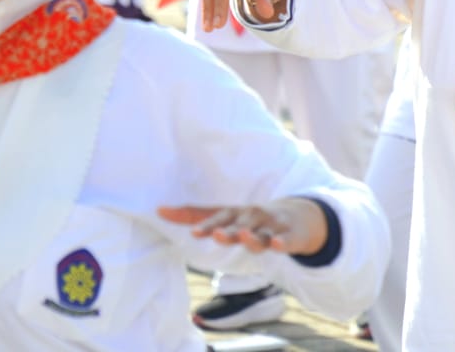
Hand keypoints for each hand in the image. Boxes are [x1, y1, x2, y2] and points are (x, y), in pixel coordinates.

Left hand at [157, 197, 328, 256]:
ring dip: (252, 236)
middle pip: (240, 226)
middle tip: (217, 234)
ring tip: (242, 235)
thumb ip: (194, 215)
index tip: (194, 233)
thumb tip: (158, 210)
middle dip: (229, 231)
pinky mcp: (291, 236)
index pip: (220, 218)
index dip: (208, 225)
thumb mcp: (225, 216)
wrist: (296, 217)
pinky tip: (278, 244)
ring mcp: (273, 226)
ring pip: (262, 234)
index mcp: (236, 214)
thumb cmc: (251, 219)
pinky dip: (283, 242)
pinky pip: (287, 240)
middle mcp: (253, 218)